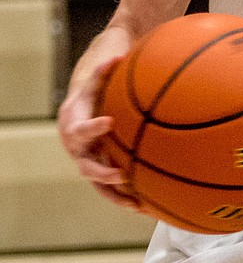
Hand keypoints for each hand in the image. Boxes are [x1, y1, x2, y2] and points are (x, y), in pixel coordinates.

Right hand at [57, 54, 141, 208]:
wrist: (87, 102)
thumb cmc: (94, 86)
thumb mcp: (98, 76)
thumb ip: (105, 70)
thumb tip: (118, 56)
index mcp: (73, 122)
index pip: (79, 128)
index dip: (93, 128)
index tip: (109, 123)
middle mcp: (77, 146)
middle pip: (85, 165)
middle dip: (103, 172)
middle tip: (122, 175)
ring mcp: (88, 160)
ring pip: (98, 184)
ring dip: (116, 195)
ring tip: (138, 204)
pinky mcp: (100, 169)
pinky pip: (111, 188)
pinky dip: (126, 197)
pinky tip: (148, 207)